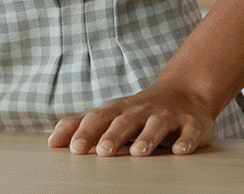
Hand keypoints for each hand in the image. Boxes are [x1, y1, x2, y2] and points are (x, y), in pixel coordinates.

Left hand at [47, 83, 219, 156]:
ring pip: (156, 125)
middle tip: (101, 151)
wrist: (185, 92)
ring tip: (138, 153)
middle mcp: (140, 111)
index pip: (97, 119)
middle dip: (112, 135)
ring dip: (146, 138)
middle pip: (124, 121)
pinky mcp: (191, 124)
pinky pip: (189, 131)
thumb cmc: (140, 111)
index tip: (71, 148)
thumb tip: (52, 141)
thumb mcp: (112, 115)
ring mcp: (166, 116)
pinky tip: (179, 151)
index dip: (84, 132)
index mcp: (119, 111)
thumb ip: (83, 126)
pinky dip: (185, 140)